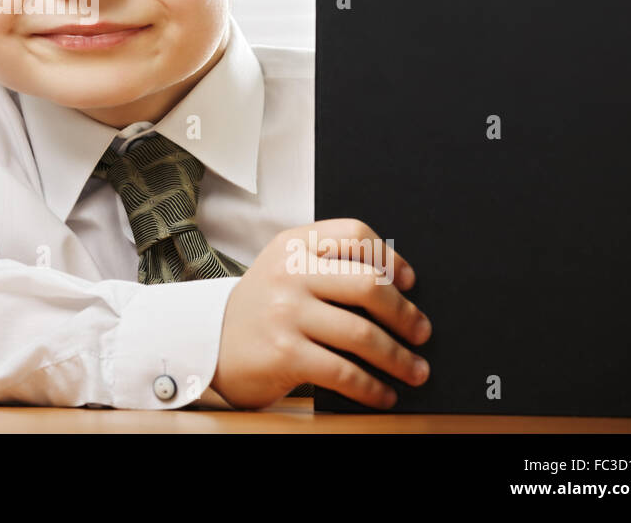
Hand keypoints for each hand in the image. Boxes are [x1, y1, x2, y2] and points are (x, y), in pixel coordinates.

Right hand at [210, 218, 430, 409]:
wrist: (209, 345)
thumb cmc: (262, 310)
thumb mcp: (284, 271)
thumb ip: (327, 266)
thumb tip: (399, 290)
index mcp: (292, 244)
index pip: (354, 235)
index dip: (391, 258)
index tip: (409, 283)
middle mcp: (289, 272)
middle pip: (369, 284)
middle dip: (405, 314)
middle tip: (421, 333)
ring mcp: (285, 312)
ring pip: (363, 334)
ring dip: (399, 359)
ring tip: (416, 372)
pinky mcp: (284, 352)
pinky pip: (344, 371)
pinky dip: (372, 388)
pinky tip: (384, 395)